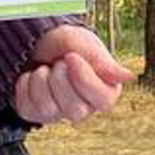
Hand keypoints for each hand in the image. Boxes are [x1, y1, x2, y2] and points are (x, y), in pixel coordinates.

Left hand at [13, 24, 135, 123]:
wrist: (38, 40)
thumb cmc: (66, 44)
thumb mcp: (85, 44)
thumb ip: (104, 62)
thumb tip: (128, 77)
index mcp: (105, 92)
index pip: (104, 100)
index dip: (85, 79)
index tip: (71, 57)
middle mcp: (84, 108)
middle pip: (75, 109)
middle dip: (61, 77)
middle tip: (59, 61)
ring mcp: (57, 114)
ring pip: (48, 108)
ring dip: (42, 79)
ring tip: (47, 67)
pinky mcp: (34, 113)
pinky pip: (27, 107)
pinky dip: (26, 85)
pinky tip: (33, 76)